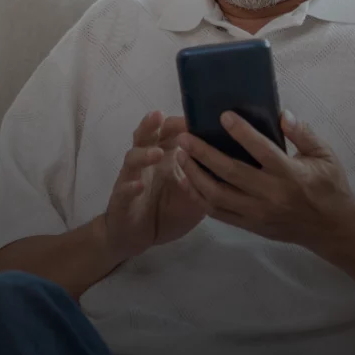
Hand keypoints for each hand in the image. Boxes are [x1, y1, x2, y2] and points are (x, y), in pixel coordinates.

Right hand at [104, 112, 205, 259]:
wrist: (137, 237)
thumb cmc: (167, 212)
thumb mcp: (194, 198)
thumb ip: (207, 181)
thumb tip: (234, 167)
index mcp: (165, 158)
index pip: (170, 133)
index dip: (180, 124)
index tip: (196, 117)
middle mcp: (146, 163)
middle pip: (146, 136)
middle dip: (153, 125)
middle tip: (162, 117)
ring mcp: (131, 178)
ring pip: (132, 158)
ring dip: (144, 154)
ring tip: (157, 153)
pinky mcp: (120, 199)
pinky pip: (123, 189)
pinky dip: (130, 187)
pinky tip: (139, 186)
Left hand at [176, 111, 354, 250]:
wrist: (332, 229)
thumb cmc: (329, 186)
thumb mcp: (325, 155)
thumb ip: (303, 133)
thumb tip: (282, 114)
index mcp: (290, 174)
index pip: (261, 150)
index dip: (241, 132)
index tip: (223, 116)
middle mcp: (271, 195)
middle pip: (230, 172)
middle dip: (203, 154)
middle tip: (184, 138)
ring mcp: (258, 213)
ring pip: (218, 196)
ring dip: (195, 175)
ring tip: (180, 156)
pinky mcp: (251, 226)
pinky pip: (218, 213)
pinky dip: (200, 197)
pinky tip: (188, 181)